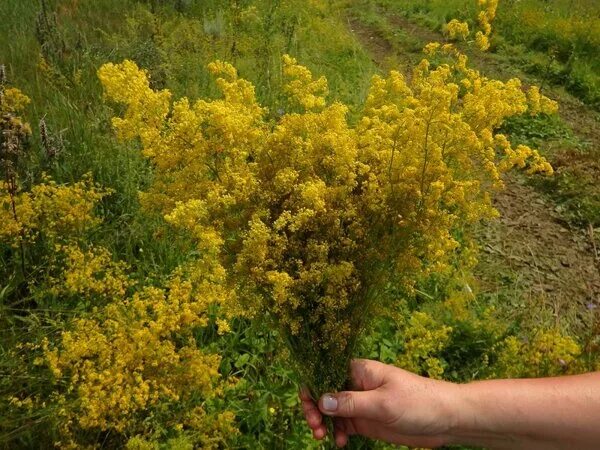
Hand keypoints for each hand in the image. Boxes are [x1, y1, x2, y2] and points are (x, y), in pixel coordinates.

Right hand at [300, 359, 458, 447]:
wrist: (446, 419)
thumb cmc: (418, 401)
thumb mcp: (383, 403)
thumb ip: (351, 402)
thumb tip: (321, 400)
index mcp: (359, 371)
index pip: (325, 373)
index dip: (312, 388)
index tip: (310, 408)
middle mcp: (357, 385)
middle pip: (324, 393)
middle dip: (315, 409)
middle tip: (315, 427)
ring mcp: (362, 404)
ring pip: (332, 412)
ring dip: (324, 423)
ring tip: (323, 437)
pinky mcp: (368, 421)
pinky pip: (344, 426)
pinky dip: (338, 433)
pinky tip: (341, 443)